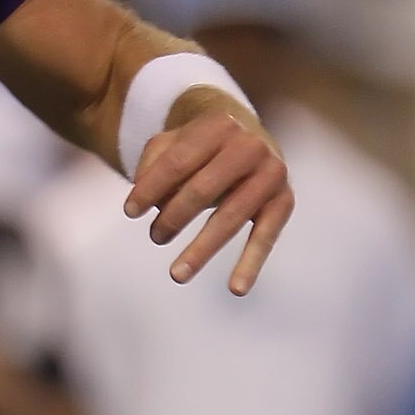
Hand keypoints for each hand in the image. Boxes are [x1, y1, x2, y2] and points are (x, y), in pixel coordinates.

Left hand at [124, 98, 293, 294]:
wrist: (249, 138)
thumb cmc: (200, 148)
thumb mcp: (172, 143)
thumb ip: (154, 164)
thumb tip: (147, 201)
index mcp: (218, 125)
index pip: (177, 162)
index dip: (150, 188)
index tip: (130, 212)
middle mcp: (249, 145)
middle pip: (202, 189)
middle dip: (173, 217)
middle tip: (155, 236)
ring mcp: (271, 172)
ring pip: (231, 217)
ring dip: (202, 249)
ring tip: (177, 274)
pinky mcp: (284, 199)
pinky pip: (266, 236)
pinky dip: (251, 263)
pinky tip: (236, 288)